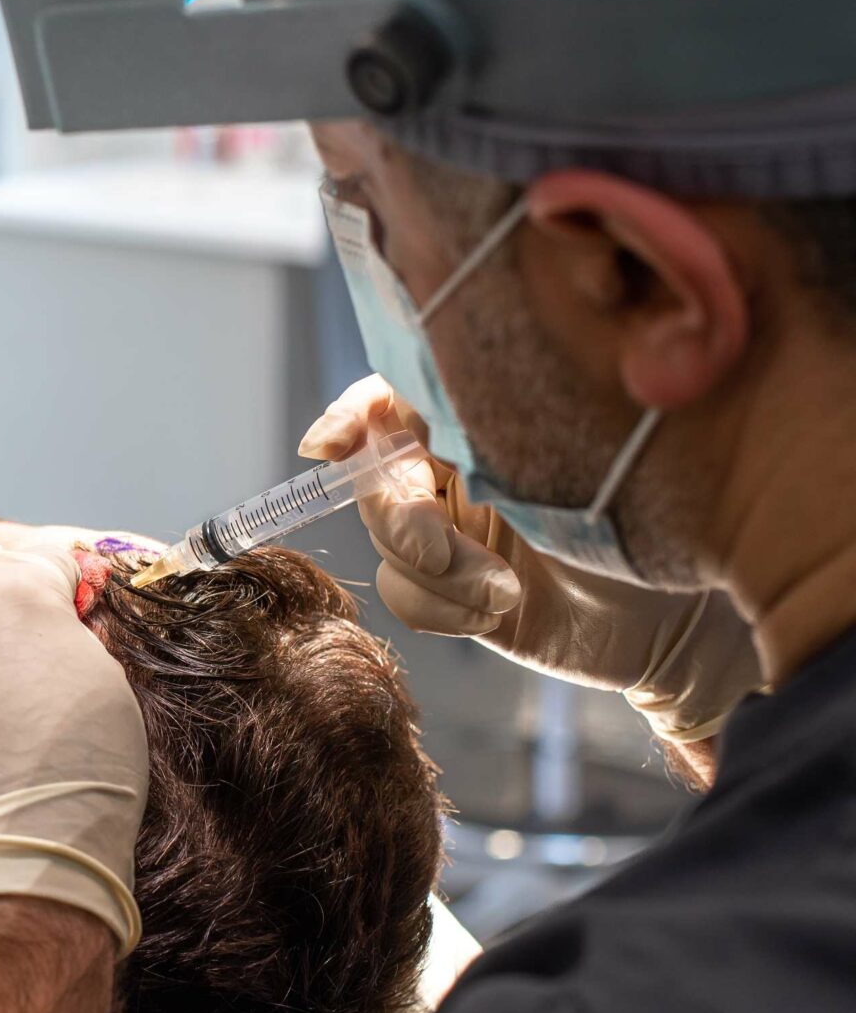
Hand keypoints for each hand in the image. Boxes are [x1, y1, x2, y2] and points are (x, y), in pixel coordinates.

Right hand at [300, 375, 761, 742]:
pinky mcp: (449, 593)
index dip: (349, 418)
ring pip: (386, 546)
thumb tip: (408, 409)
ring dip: (440, 574)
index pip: (389, 399)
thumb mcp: (577, 452)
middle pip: (375, 479)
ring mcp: (445, 532)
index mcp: (475, 417)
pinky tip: (501, 610)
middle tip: (445, 548)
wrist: (683, 614)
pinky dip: (446, 609)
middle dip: (403, 520)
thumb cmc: (650, 511)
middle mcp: (450, 468)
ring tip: (508, 589)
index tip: (328, 448)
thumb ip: (500, 424)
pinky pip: (406, 598)